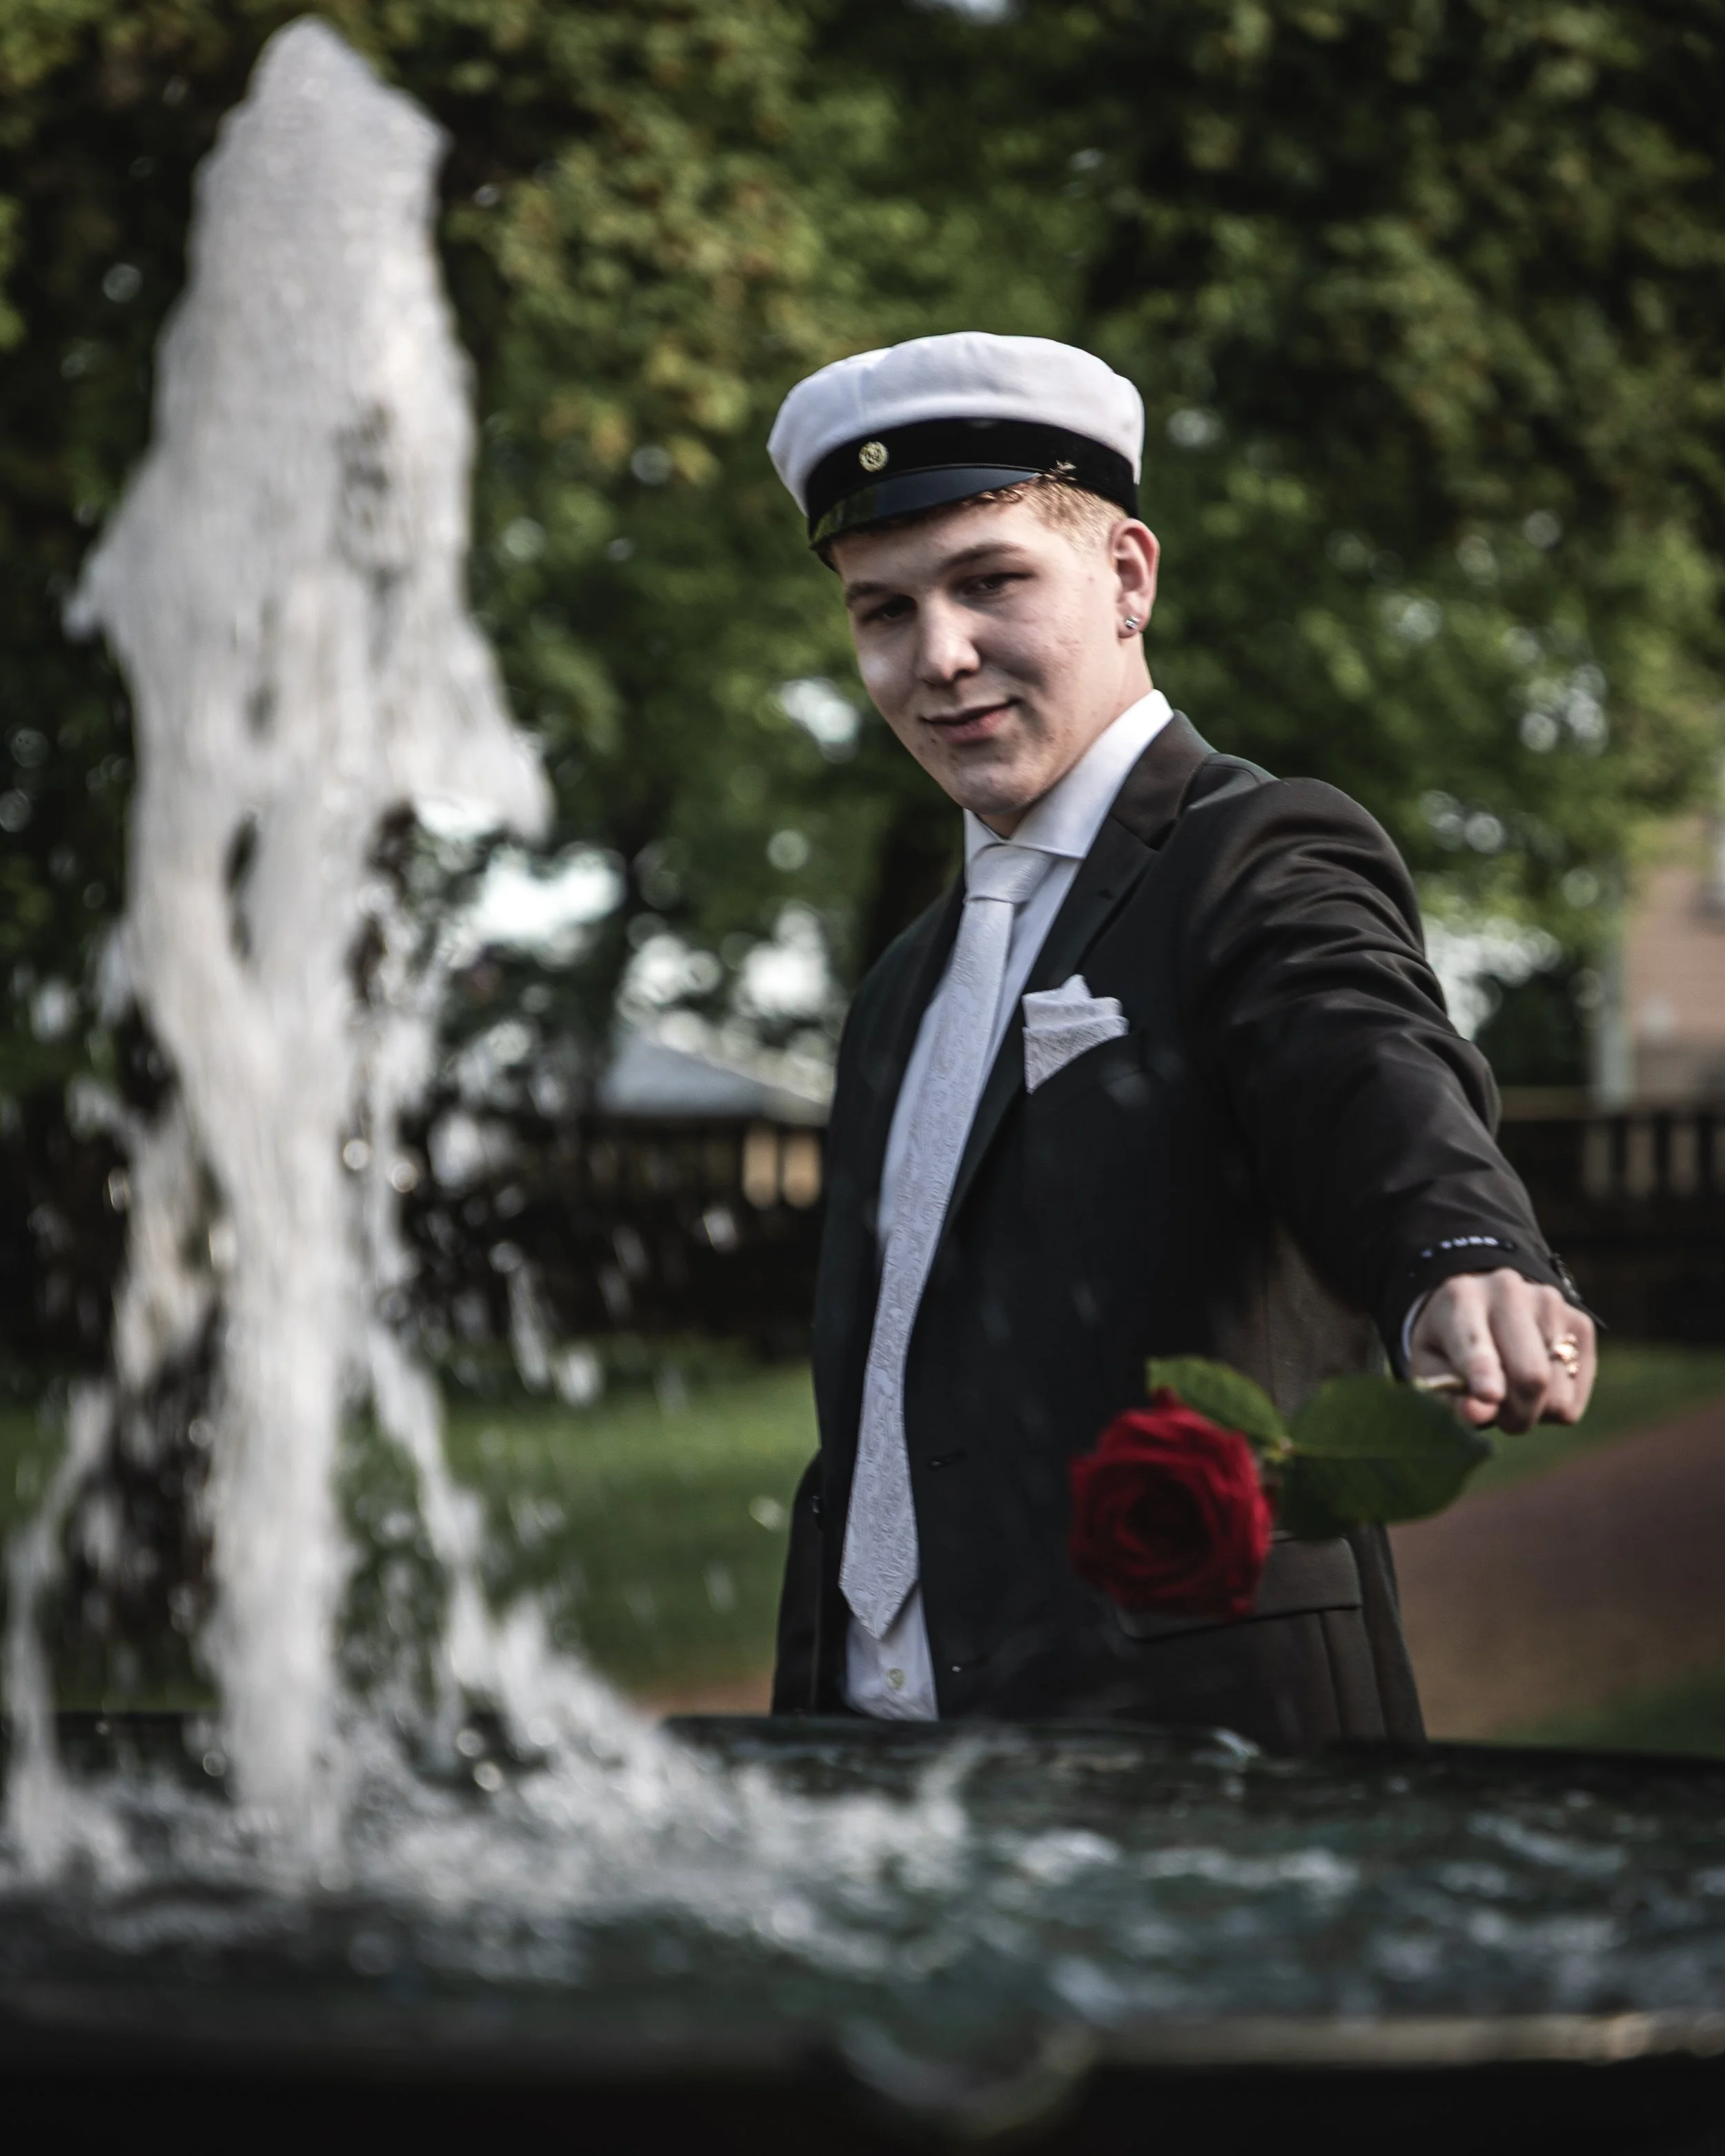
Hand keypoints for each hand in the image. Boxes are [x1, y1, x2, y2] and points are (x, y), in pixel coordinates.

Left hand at [1408, 1267, 1595, 1432]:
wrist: (1484, 1306)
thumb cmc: (1449, 1346)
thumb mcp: (1431, 1369)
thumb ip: (1448, 1395)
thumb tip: (1479, 1415)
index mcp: (1459, 1299)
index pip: (1474, 1342)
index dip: (1483, 1371)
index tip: (1489, 1394)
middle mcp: (1509, 1292)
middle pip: (1530, 1376)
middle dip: (1515, 1414)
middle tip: (1500, 1419)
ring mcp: (1552, 1305)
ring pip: (1556, 1394)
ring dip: (1533, 1412)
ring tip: (1512, 1392)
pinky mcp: (1581, 1324)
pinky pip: (1573, 1398)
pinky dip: (1553, 1407)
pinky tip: (1536, 1384)